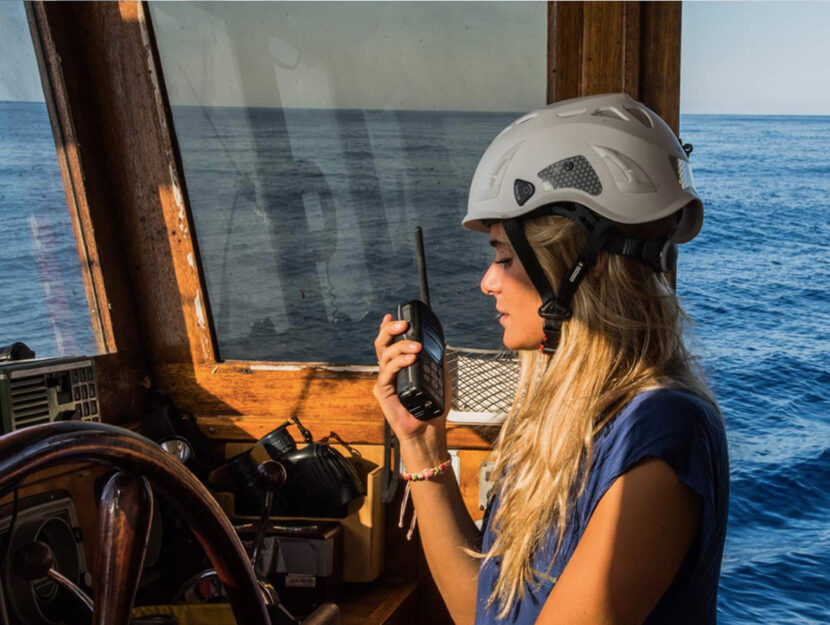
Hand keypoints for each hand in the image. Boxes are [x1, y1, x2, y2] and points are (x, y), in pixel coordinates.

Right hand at [372, 314, 447, 447]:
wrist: (429, 428)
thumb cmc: (433, 404)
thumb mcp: (439, 375)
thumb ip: (436, 359)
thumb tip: (440, 342)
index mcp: (400, 365)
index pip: (391, 342)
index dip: (389, 328)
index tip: (393, 315)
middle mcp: (390, 370)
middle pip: (382, 344)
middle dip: (390, 330)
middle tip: (404, 324)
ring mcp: (385, 380)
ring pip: (384, 355)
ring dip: (400, 346)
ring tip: (416, 347)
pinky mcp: (382, 391)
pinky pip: (386, 372)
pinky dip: (398, 363)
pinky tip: (410, 360)